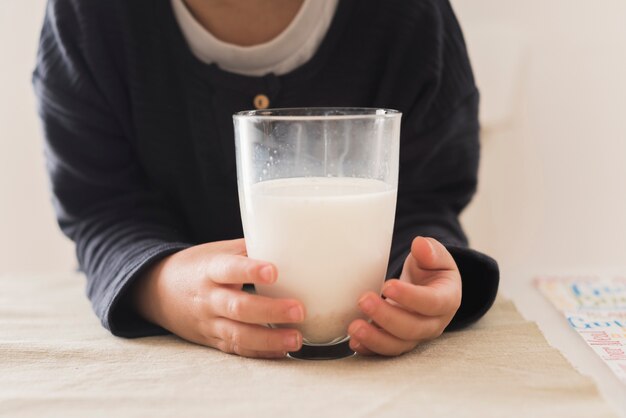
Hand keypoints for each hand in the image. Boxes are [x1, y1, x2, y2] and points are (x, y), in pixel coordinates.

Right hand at [132, 239, 304, 357]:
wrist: (157, 291)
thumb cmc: (197, 266)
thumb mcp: (217, 251)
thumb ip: (249, 249)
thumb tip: (287, 242)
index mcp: (209, 270)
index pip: (229, 269)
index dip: (251, 271)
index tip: (274, 271)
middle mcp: (208, 299)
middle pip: (238, 308)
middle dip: (270, 311)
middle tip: (298, 309)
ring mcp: (209, 323)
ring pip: (239, 335)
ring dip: (270, 340)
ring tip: (296, 338)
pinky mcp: (213, 340)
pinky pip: (237, 349)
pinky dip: (260, 353)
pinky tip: (282, 352)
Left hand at [348, 236, 461, 355]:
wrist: (425, 286)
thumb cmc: (429, 269)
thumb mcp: (435, 256)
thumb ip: (430, 251)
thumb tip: (421, 245)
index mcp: (447, 299)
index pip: (431, 302)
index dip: (410, 297)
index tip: (387, 286)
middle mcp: (433, 323)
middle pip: (413, 328)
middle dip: (386, 317)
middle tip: (364, 300)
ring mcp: (415, 336)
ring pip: (398, 345)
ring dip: (375, 338)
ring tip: (354, 327)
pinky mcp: (398, 342)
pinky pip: (385, 351)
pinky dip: (369, 349)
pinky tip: (353, 342)